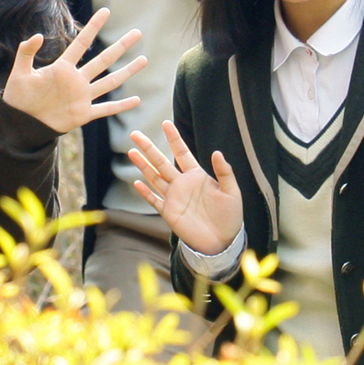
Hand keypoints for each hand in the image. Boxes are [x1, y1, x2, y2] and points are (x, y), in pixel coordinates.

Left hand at [0, 7, 147, 133]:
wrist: (21, 124)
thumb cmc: (18, 98)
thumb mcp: (19, 73)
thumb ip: (26, 53)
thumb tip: (37, 35)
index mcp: (62, 68)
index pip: (81, 43)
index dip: (93, 27)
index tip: (105, 11)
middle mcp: (77, 80)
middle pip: (104, 60)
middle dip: (121, 46)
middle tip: (137, 33)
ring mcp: (82, 97)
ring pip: (110, 82)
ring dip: (127, 71)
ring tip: (143, 59)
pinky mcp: (83, 114)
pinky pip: (106, 109)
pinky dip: (121, 106)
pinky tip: (136, 100)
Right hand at [128, 120, 243, 256]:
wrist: (223, 241)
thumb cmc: (230, 215)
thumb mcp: (232, 192)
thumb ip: (224, 172)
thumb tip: (217, 152)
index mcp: (197, 175)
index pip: (182, 153)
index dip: (174, 138)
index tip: (166, 123)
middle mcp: (182, 184)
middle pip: (161, 162)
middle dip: (149, 148)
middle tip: (135, 134)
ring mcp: (174, 198)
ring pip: (154, 178)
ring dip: (143, 166)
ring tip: (131, 152)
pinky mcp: (169, 213)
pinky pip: (154, 200)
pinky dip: (145, 192)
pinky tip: (136, 183)